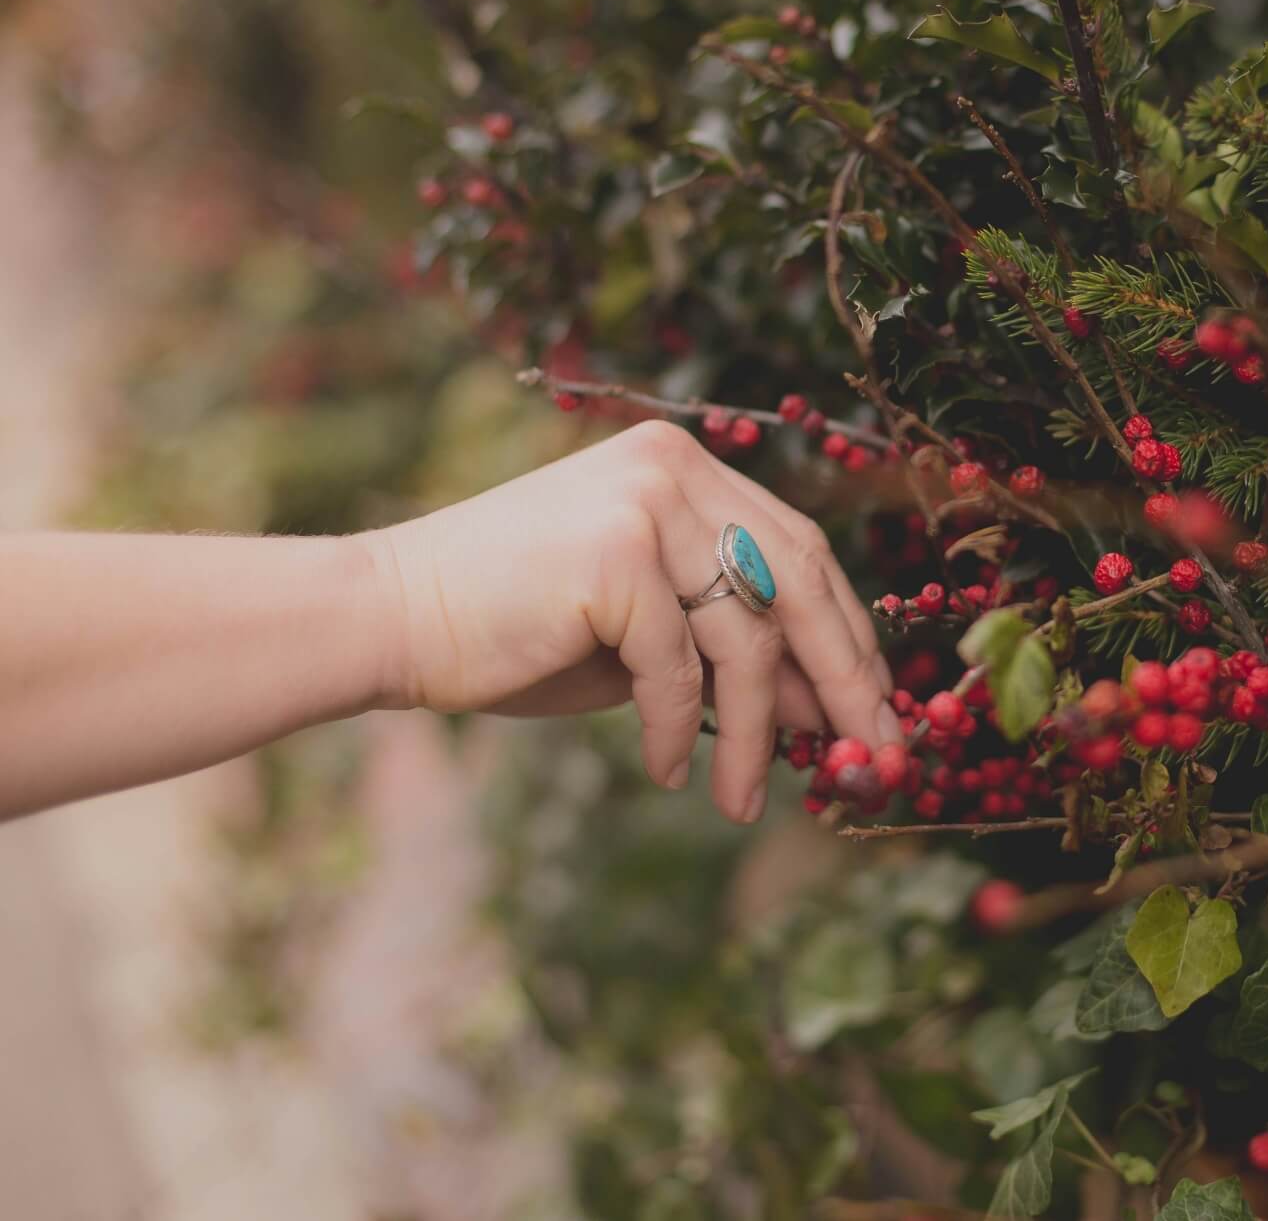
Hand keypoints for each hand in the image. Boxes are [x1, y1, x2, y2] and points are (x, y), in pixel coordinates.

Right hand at [356, 420, 897, 820]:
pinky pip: (678, 668)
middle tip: (872, 757)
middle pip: (798, 582)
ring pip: (744, 637)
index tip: (876, 706)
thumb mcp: (649, 640)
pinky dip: (678, 731)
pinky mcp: (614, 556)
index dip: (846, 632)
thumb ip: (734, 653)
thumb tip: (827, 707)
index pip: (800, 551)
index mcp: (687, 469)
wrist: (388, 617)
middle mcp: (675, 468)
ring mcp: (645, 502)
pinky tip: (667, 773)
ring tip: (746, 801)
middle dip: (843, 679)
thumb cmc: (517, 629)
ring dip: (752, 734)